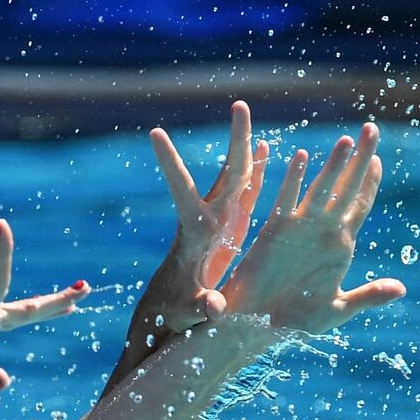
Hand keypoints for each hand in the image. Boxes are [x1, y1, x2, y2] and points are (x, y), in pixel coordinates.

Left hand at [0, 219, 88, 419]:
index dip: (2, 255)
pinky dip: (19, 316)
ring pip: (9, 311)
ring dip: (41, 308)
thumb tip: (3, 378)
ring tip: (70, 306)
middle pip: (18, 304)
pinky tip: (24, 320)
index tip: (3, 225)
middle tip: (85, 289)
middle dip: (54, 300)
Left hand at [147, 102, 268, 330]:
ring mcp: (220, 219)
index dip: (170, 163)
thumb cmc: (175, 314)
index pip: (182, 190)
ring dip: (243, 145)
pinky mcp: (230, 226)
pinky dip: (256, 169)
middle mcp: (208, 218)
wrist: (172, 311)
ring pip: (236, 175)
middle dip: (234, 139)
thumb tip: (215, 308)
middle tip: (240, 105)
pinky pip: (246, 191)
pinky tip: (264, 148)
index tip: (155, 133)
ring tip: (245, 112)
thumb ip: (203, 308)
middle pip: (226, 172)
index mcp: (196, 233)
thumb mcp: (189, 313)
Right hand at [220, 123, 404, 333]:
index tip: (379, 157)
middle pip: (348, 188)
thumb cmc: (296, 320)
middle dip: (361, 158)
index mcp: (340, 245)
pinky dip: (294, 180)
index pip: (361, 204)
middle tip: (372, 128)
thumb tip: (401, 288)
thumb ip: (368, 296)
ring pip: (322, 189)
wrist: (258, 326)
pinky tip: (302, 157)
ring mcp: (300, 228)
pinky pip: (286, 201)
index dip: (371, 181)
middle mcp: (323, 231)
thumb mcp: (337, 309)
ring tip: (347, 140)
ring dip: (335, 165)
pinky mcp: (275, 232)